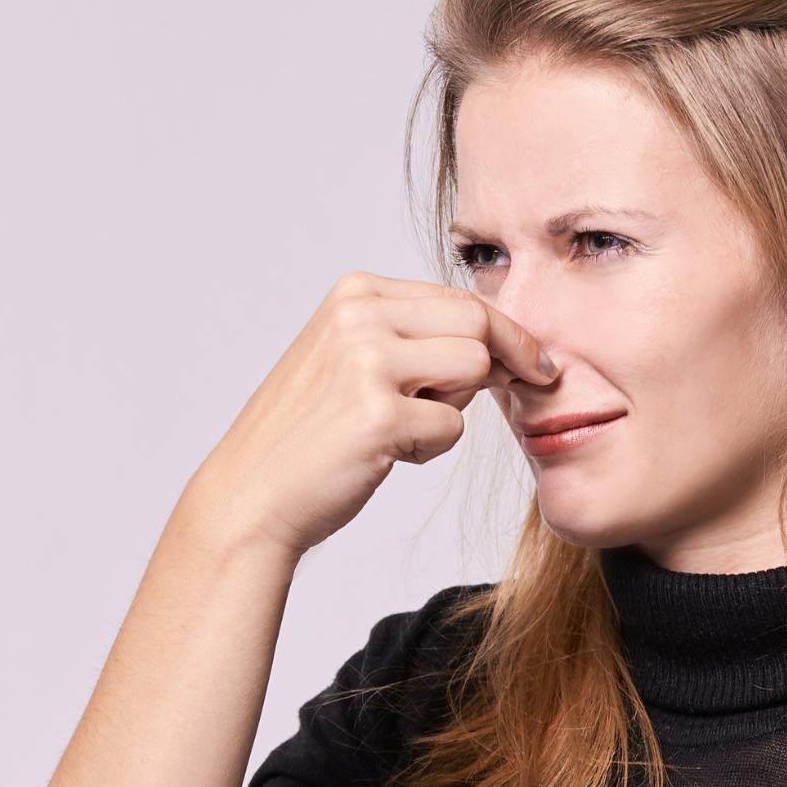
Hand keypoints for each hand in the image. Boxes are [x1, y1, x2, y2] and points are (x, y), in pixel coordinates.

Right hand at [186, 272, 548, 556]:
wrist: (251, 494)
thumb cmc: (310, 435)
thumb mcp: (352, 358)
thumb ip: (412, 336)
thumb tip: (502, 338)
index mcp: (355, 292)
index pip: (459, 296)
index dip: (506, 332)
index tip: (534, 361)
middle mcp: (359, 314)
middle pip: (478, 322)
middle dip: (504, 361)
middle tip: (513, 390)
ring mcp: (367, 361)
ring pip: (474, 368)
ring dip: (456, 406)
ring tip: (407, 428)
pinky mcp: (378, 414)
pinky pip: (452, 426)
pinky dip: (430, 448)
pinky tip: (386, 455)